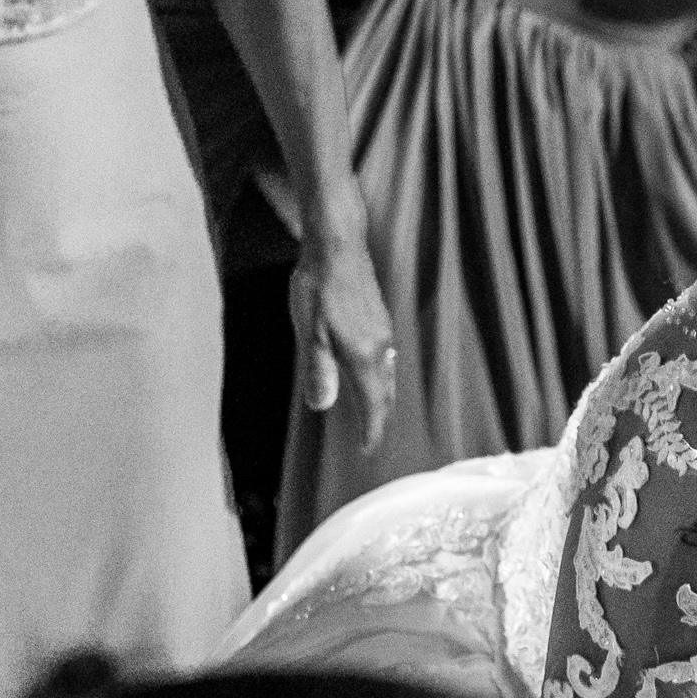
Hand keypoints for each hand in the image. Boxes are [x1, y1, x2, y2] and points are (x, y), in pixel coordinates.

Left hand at [293, 229, 400, 447]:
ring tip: (373, 410)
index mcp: (363, 355)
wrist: (337, 247)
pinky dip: (379, 375)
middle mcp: (380, 347)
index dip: (371, 430)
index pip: (373, 403)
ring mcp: (383, 331)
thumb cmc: (319, 288)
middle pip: (385, 392)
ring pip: (386, 374)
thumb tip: (323, 405)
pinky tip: (368, 371)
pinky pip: (384, 357)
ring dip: (380, 396)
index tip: (367, 450)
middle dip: (379, 417)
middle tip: (372, 437)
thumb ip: (318, 372)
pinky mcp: (379, 318)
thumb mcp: (310, 333)